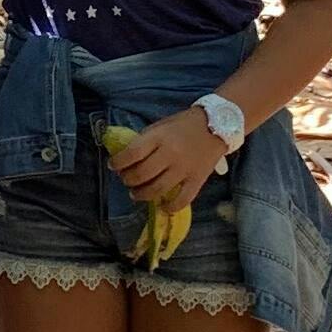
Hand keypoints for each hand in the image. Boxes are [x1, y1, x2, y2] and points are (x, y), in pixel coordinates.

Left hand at [105, 107, 225, 206]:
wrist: (217, 125)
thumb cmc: (185, 124)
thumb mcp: (161, 125)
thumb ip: (145, 140)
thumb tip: (126, 156)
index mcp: (159, 137)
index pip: (132, 153)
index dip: (118, 162)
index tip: (113, 165)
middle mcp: (170, 154)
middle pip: (142, 174)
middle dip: (128, 180)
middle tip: (126, 180)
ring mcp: (184, 169)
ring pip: (157, 189)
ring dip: (141, 194)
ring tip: (136, 193)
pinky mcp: (197, 180)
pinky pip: (182, 199)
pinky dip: (170, 207)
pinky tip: (162, 206)